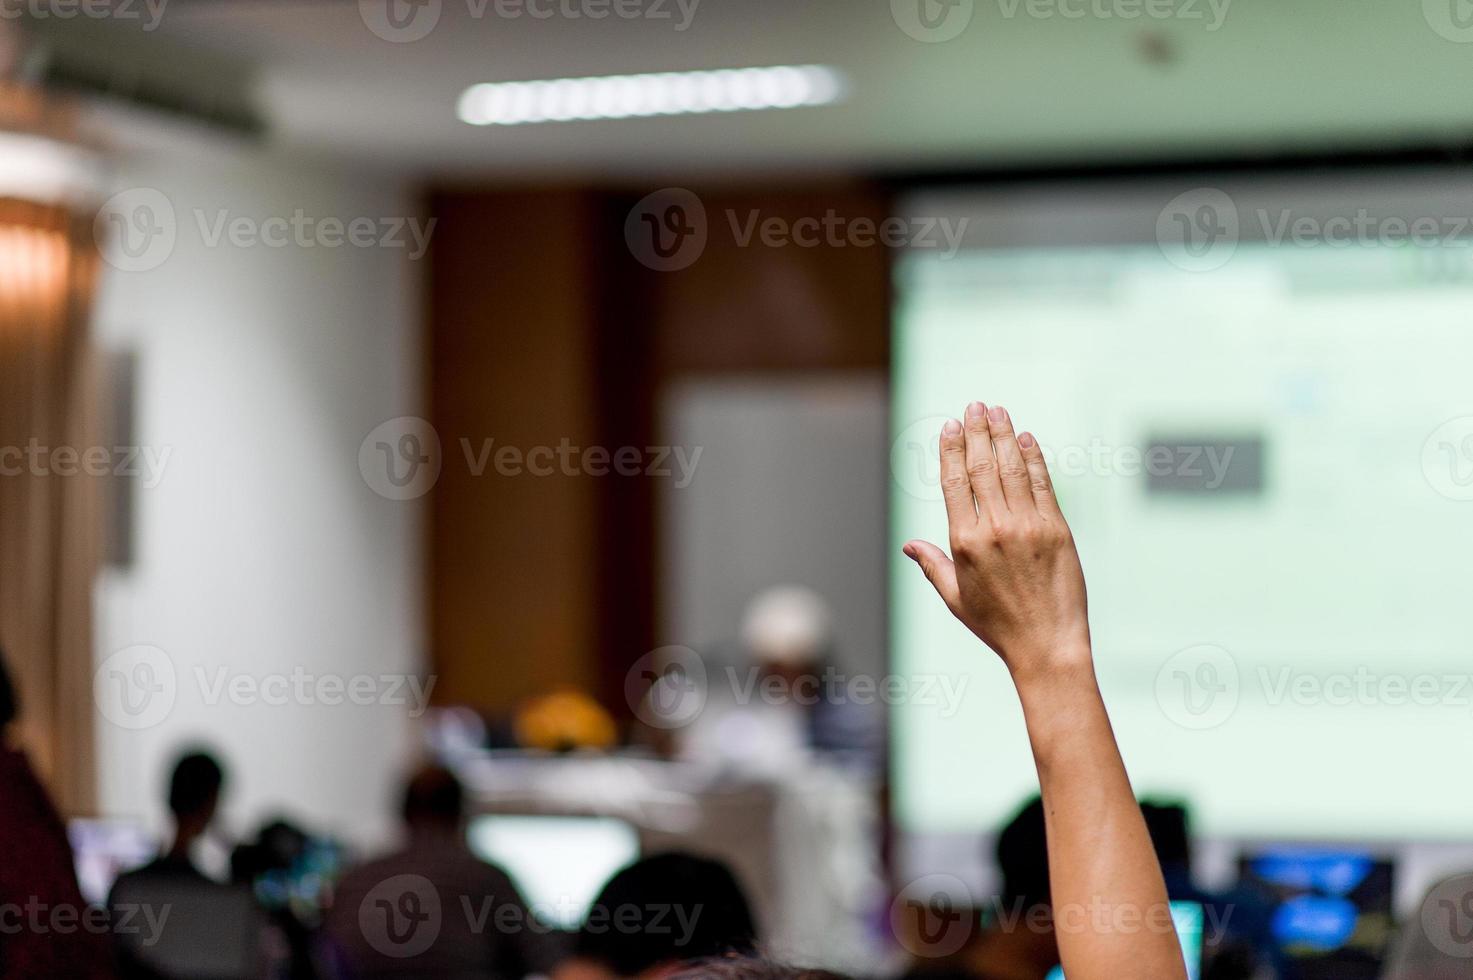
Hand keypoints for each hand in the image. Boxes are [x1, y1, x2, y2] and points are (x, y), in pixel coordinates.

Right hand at [904, 402, 1091, 682]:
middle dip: (977, 432)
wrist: (1047, 646)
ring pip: (1012, 469)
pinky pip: (1043, 485)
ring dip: (1004, 436)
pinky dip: (1034, 459)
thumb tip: (909, 544)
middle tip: (975, 405)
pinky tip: (1026, 439)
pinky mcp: (1057, 530)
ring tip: (999, 411)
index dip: (952, 448)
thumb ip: (932, 564)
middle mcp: (994, 528)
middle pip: (982, 467)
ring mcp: (1028, 527)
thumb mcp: (956, 598)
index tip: (951, 425)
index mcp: (964, 543)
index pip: (954, 481)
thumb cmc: (998, 626)